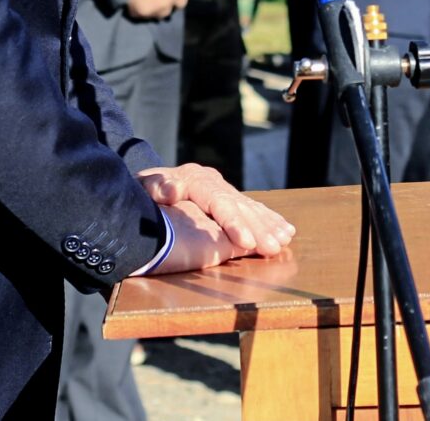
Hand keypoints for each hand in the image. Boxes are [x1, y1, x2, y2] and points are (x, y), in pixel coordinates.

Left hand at [136, 163, 295, 273]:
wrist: (149, 182)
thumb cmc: (145, 190)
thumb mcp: (144, 186)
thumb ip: (156, 186)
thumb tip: (171, 190)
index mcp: (196, 180)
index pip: (219, 202)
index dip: (234, 222)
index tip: (245, 242)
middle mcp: (215, 183)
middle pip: (240, 207)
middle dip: (258, 229)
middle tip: (273, 248)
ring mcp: (224, 190)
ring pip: (251, 208)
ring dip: (269, 226)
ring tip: (284, 240)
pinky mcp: (229, 200)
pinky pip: (253, 209)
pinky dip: (269, 220)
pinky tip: (285, 230)